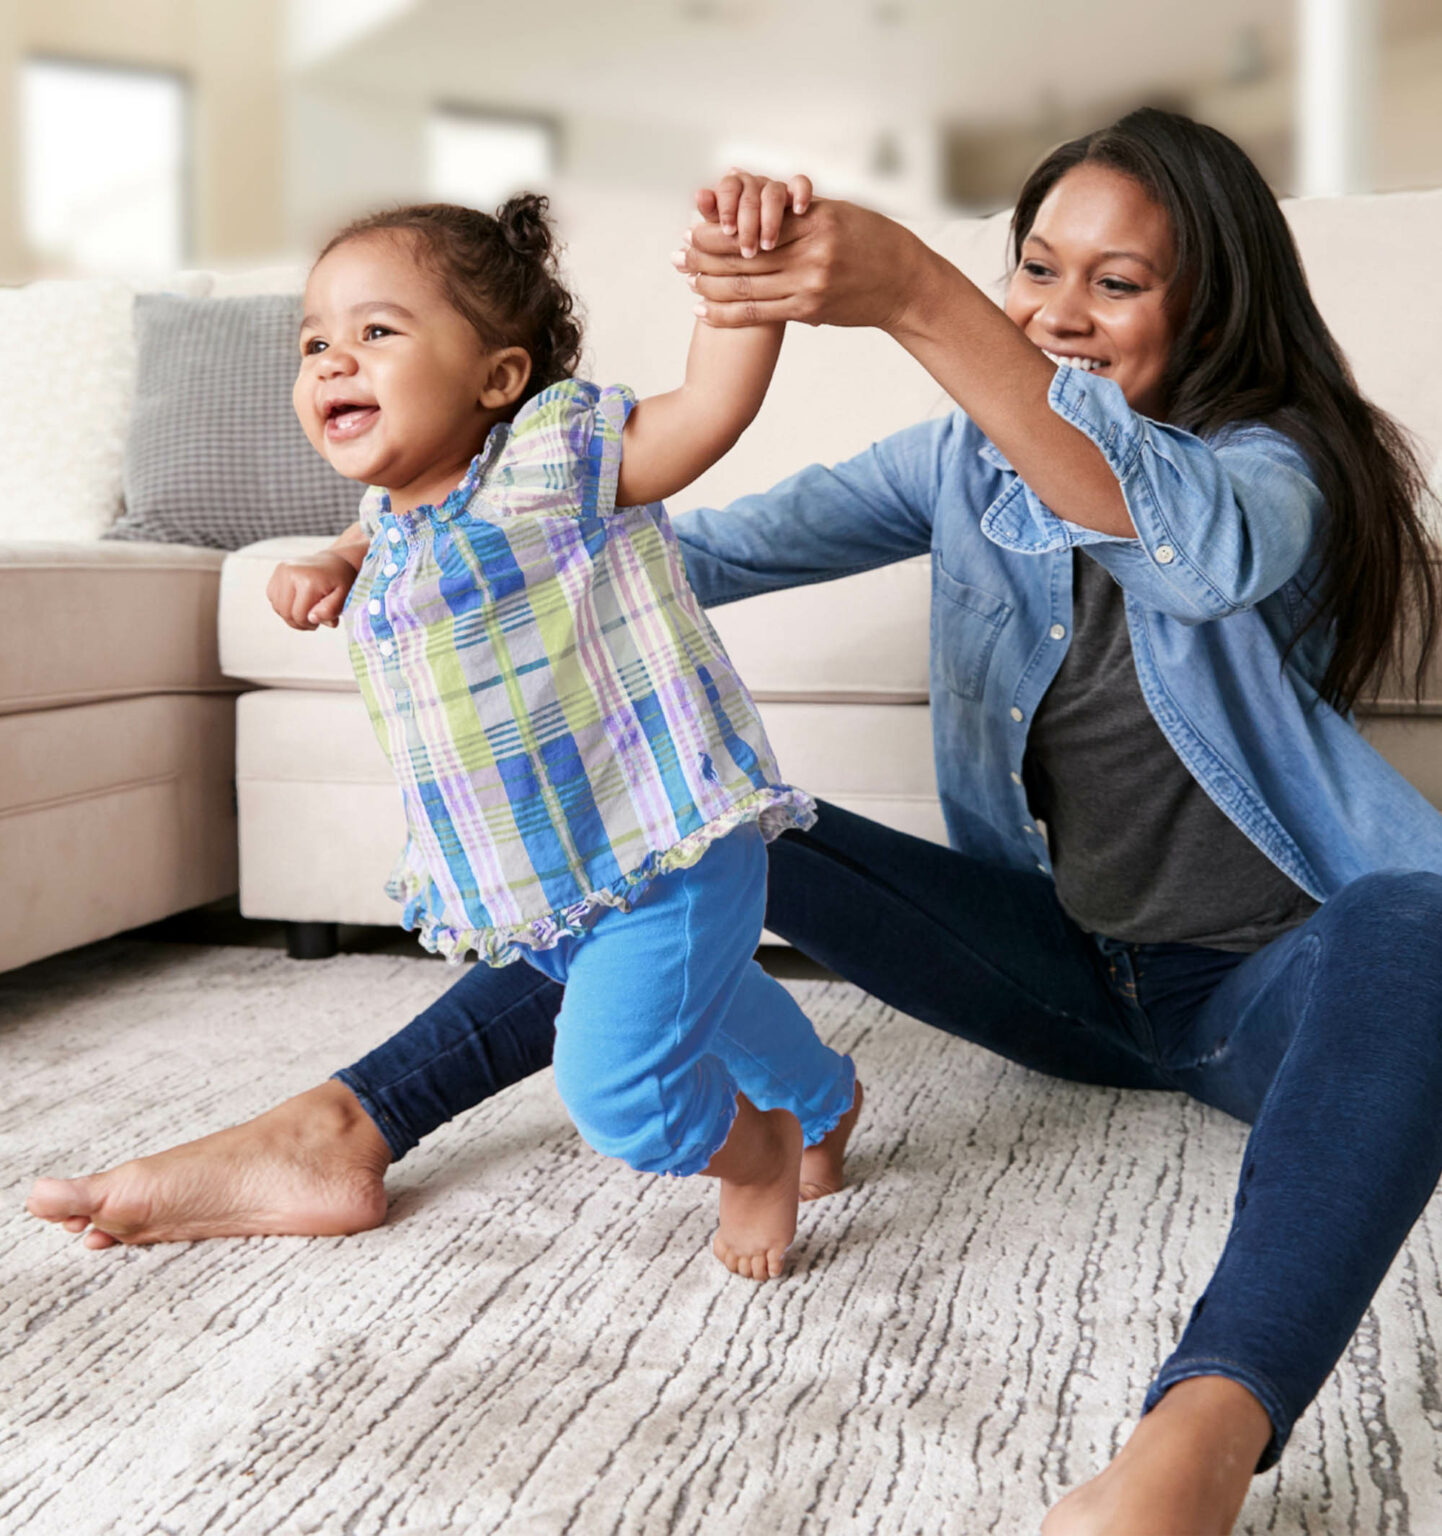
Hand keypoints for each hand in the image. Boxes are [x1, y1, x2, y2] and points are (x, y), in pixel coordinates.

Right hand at [266, 551, 357, 629]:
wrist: (335, 562)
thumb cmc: (340, 582)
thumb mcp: (344, 597)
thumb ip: (331, 610)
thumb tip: (312, 618)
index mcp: (308, 580)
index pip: (299, 615)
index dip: (309, 624)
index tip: (319, 621)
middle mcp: (291, 573)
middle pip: (285, 612)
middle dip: (298, 622)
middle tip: (311, 620)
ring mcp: (282, 570)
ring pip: (277, 606)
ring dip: (290, 614)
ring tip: (305, 610)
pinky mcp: (278, 570)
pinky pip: (273, 597)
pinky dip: (284, 604)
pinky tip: (297, 601)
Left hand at [677, 174, 928, 333]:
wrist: (905, 285)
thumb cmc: (874, 243)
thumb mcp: (839, 216)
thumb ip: (800, 215)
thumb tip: (762, 211)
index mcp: (814, 222)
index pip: (753, 223)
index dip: (718, 226)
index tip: (693, 224)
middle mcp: (810, 254)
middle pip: (743, 255)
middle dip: (704, 255)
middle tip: (676, 254)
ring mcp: (808, 286)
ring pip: (745, 286)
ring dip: (708, 284)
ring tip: (684, 279)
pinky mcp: (808, 311)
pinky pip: (758, 313)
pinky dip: (726, 313)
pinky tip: (702, 309)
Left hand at [695, 168, 812, 257]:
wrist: (790, 241)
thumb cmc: (749, 243)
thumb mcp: (728, 239)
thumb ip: (709, 237)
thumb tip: (681, 247)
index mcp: (735, 191)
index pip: (728, 187)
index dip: (724, 208)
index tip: (725, 232)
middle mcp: (757, 186)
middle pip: (748, 194)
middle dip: (745, 225)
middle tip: (746, 251)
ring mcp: (781, 191)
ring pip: (772, 191)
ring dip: (768, 218)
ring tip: (767, 244)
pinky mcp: (805, 196)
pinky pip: (802, 183)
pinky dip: (800, 192)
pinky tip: (798, 210)